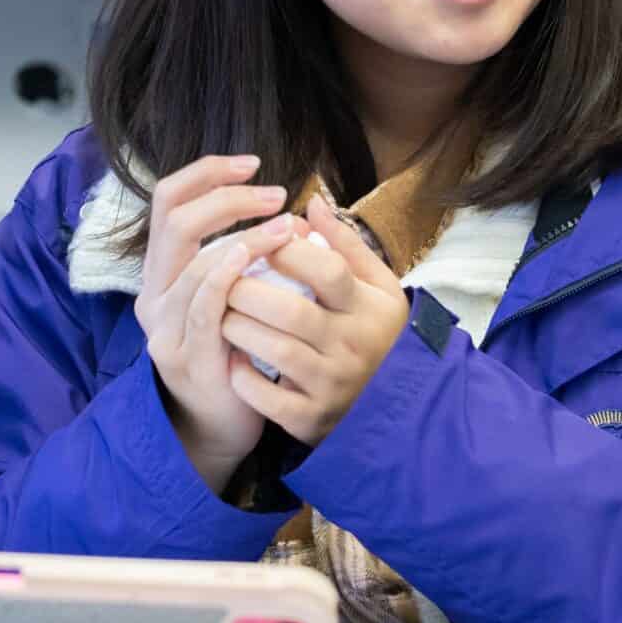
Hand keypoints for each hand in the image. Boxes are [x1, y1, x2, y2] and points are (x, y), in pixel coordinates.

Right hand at [137, 156, 293, 491]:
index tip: (251, 163)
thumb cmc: (234, 350)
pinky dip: (228, 275)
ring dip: (246, 236)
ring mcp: (165, 328)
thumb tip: (278, 203)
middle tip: (276, 195)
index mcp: (160, 272)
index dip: (206, 173)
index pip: (167, 201)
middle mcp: (152, 295)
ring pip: (195, 262)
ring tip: (287, 226)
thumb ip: (237, 251)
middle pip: (175, 220)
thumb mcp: (228, 294)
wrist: (221, 424)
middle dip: (228, 199)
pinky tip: (254, 258)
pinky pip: (204, 306)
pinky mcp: (187, 356)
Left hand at [220, 197, 410, 444]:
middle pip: (291, 310)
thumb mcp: (377, 285)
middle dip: (246, 290)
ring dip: (238, 328)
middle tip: (224, 280)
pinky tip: (232, 360)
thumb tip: (311, 203)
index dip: (288, 251)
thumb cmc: (378, 332)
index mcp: (368, 307)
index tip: (261, 242)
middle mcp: (351, 345)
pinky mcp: (312, 419)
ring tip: (223, 314)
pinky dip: (243, 378)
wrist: (398, 404)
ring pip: (275, 351)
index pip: (327, 270)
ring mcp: (332, 385)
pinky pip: (269, 399)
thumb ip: (345, 245)